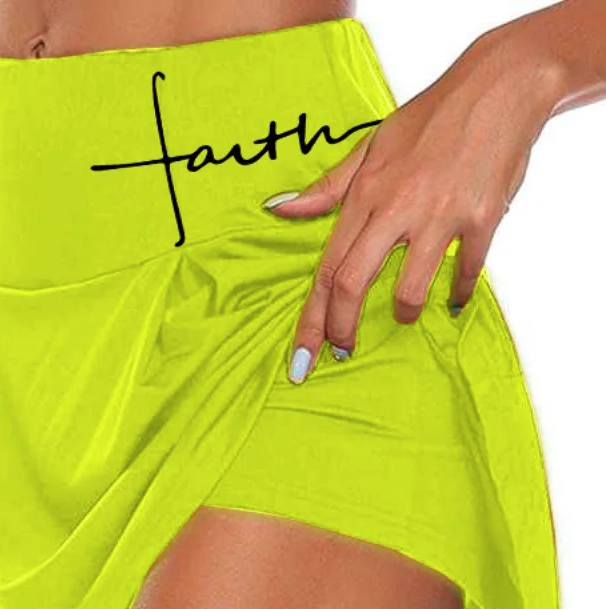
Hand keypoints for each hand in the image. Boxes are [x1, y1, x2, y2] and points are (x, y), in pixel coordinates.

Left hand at [263, 27, 560, 383]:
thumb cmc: (427, 118)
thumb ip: (326, 188)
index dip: (312, 317)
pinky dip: (459, 292)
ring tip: (402, 316)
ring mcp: (439, 215)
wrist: (499, 86)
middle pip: (352, 283)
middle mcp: (395, 209)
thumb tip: (279, 209)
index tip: (304, 354)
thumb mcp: (369, 145)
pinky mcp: (481, 219)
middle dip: (341, 329)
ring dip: (402, 313)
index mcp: (365, 196)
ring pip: (409, 288)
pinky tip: (453, 303)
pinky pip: (466, 271)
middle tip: (342, 353)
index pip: (326, 268)